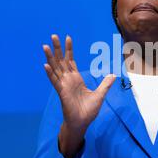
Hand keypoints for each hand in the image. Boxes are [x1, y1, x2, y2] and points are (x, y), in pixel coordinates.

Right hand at [43, 34, 115, 157]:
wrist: (82, 123)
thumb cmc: (88, 110)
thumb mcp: (100, 95)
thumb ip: (105, 84)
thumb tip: (113, 75)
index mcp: (76, 79)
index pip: (70, 61)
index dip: (69, 49)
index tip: (68, 38)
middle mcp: (68, 80)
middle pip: (61, 61)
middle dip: (58, 48)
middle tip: (54, 35)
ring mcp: (63, 85)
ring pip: (55, 68)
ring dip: (50, 57)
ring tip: (46, 46)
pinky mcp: (61, 92)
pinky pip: (55, 81)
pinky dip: (50, 73)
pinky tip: (45, 65)